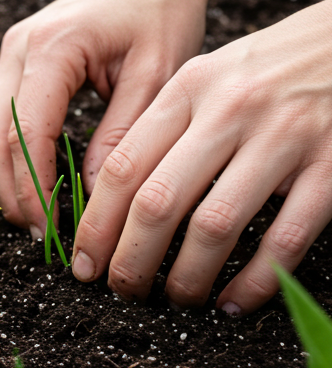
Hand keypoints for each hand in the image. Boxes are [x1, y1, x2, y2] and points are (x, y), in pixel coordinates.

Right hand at [0, 0, 207, 232]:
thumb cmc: (162, 12)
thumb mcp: (158, 75)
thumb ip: (121, 135)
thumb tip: (89, 195)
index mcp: (52, 47)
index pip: (22, 133)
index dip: (31, 188)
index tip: (52, 231)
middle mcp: (16, 49)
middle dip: (9, 192)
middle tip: (42, 235)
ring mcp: (7, 55)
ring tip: (36, 215)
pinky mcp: (12, 64)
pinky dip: (2, 156)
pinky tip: (32, 180)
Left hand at [72, 0, 331, 313]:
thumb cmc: (269, 65)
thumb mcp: (208, 75)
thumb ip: (164, 124)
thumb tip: (109, 196)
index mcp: (189, 87)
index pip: (125, 165)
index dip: (97, 223)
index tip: (83, 260)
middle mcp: (229, 111)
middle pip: (158, 201)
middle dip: (130, 258)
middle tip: (121, 290)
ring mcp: (283, 138)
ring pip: (214, 225)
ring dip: (186, 276)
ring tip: (175, 298)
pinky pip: (285, 238)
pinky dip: (255, 280)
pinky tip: (234, 302)